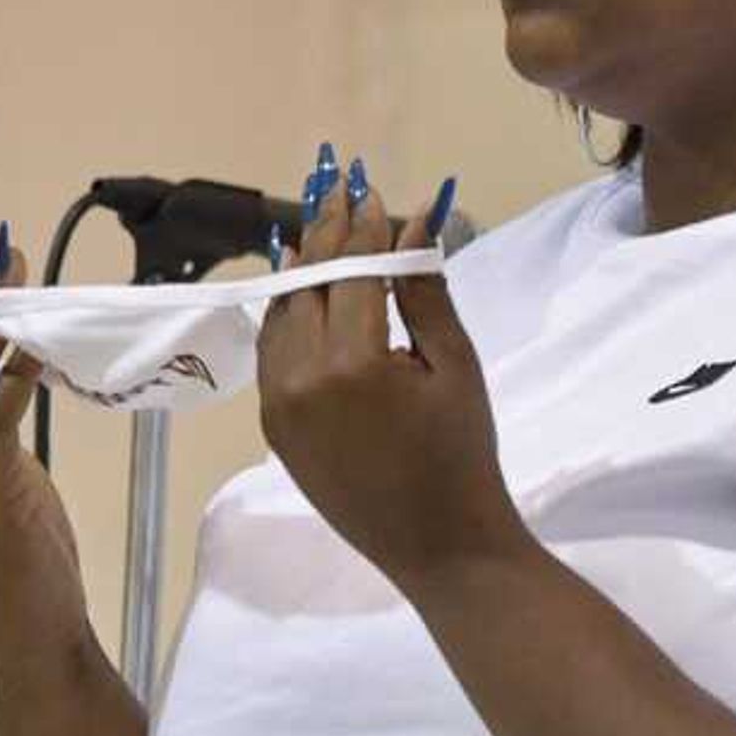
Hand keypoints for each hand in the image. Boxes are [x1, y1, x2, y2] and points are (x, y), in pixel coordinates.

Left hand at [256, 151, 510, 590]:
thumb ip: (425, 293)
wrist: (440, 545)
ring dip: (300, 272)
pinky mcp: (272, 426)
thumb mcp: (456, 368)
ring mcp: (278, 404)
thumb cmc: (464, 455)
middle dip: (324, 234)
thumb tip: (415, 225)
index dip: (361, 227)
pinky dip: (288, 316)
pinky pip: (273, 354)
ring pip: (280, 315)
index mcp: (354, 361)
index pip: (350, 271)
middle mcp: (301, 377)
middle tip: (337, 189)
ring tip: (317, 233)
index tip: (370, 190)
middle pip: (305, 284)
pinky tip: (304, 295)